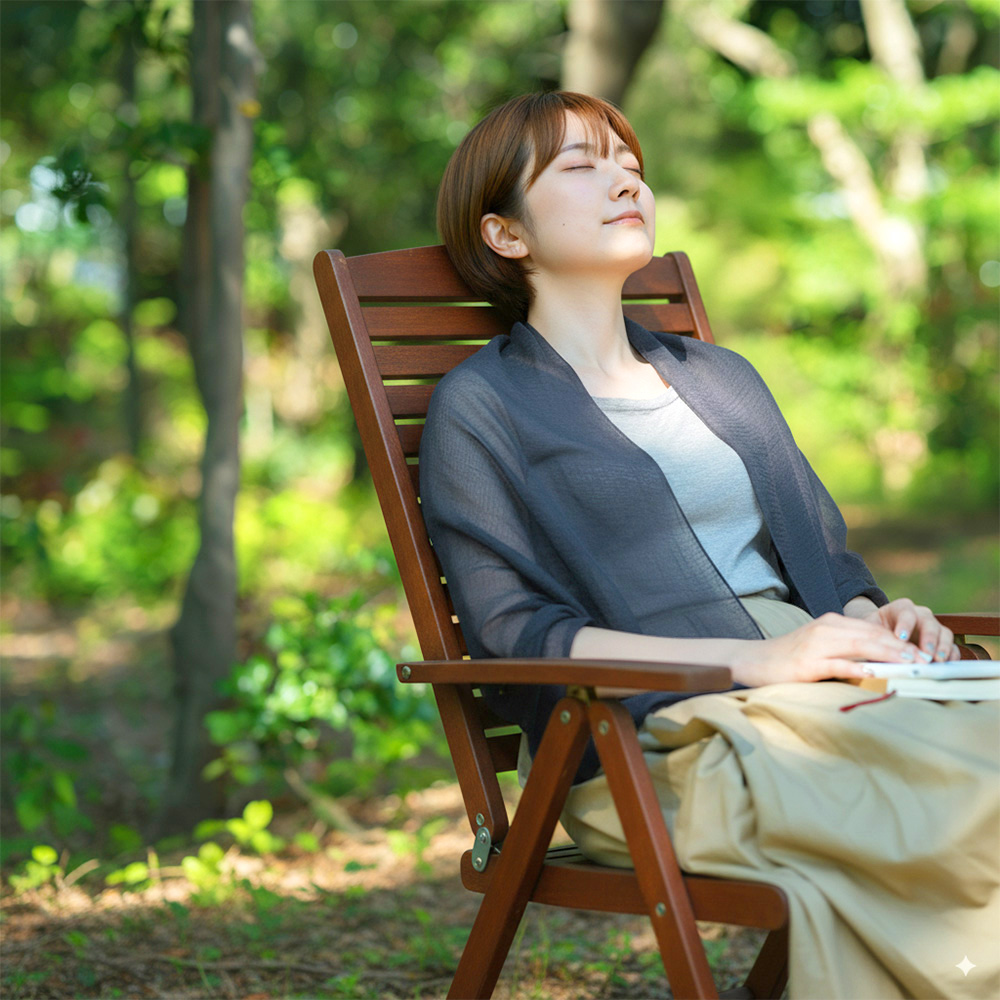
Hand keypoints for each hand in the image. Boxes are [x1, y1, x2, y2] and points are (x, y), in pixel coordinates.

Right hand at [731, 612, 920, 687]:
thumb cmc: (788, 658)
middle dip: (901, 647)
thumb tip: (879, 661)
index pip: (872, 629)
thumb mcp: (820, 646)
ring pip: (860, 646)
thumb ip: (846, 649)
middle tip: (925, 660)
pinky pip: (838, 664)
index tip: (921, 652)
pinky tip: (875, 673)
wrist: (754, 660)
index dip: (899, 640)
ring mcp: (816, 644)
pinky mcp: (807, 663)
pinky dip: (859, 668)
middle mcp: (826, 628)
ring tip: (910, 664)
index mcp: (831, 622)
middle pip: (871, 635)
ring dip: (888, 655)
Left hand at [858, 597, 959, 661]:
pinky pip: (952, 646)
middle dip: (928, 638)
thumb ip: (877, 641)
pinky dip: (951, 655)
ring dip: (942, 647)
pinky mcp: (942, 641)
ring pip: (944, 633)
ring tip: (938, 661)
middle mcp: (921, 615)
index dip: (904, 624)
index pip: (905, 612)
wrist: (883, 632)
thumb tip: (883, 656)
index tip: (901, 637)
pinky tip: (947, 665)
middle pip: (929, 622)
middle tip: (925, 653)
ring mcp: (934, 627)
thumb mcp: (871, 632)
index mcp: (901, 608)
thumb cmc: (876, 631)